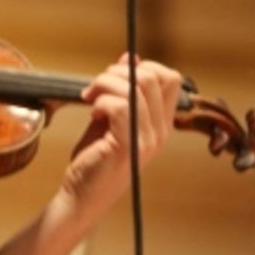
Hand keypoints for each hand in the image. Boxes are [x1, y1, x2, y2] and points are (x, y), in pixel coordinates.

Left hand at [62, 56, 182, 218]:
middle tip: (96, 86)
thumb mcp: (110, 117)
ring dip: (105, 84)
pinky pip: (119, 106)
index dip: (143, 67)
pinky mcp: (127, 146)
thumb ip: (121, 91)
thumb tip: (128, 59)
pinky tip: (93, 112)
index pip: (170, 78)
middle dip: (118, 72)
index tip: (116, 77)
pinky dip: (101, 101)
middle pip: (153, 77)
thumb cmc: (96, 158)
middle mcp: (160, 131)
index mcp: (160, 123)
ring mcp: (146, 139)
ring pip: (135, 88)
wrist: (83, 195)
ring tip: (89, 98)